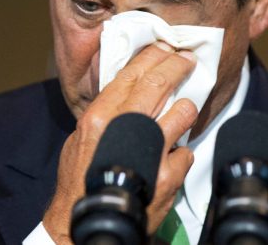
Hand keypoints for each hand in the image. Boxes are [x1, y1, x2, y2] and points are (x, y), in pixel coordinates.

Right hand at [43, 42, 198, 242]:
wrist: (82, 221)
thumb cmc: (79, 178)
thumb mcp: (81, 136)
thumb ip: (105, 111)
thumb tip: (127, 87)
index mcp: (99, 116)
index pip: (131, 73)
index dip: (153, 56)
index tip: (167, 47)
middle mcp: (122, 129)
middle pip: (158, 85)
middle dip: (178, 67)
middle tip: (188, 60)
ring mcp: (148, 153)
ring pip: (182, 113)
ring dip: (186, 109)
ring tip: (183, 109)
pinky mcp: (166, 177)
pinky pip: (186, 151)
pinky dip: (181, 152)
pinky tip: (170, 157)